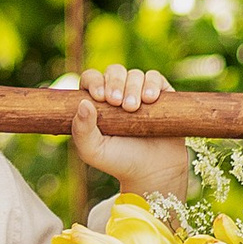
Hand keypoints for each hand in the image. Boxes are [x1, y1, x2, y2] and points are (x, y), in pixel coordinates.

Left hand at [64, 63, 191, 204]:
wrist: (153, 172)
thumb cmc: (119, 161)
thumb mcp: (93, 151)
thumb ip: (81, 130)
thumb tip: (83, 103)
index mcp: (97, 102)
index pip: (91, 78)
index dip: (94, 82)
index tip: (100, 97)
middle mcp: (118, 93)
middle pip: (114, 72)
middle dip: (115, 83)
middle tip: (118, 104)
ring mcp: (139, 92)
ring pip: (134, 74)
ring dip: (133, 87)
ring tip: (133, 108)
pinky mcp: (161, 95)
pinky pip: (155, 77)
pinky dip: (152, 84)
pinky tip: (150, 99)